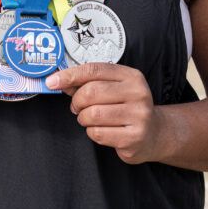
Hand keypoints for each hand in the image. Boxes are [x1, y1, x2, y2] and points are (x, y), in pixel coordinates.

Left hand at [46, 63, 163, 163]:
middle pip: (91, 92)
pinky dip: (92, 132)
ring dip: (83, 118)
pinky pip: (98, 133)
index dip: (69, 75)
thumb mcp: (113, 88)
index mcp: (132, 76)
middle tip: (78, 107)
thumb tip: (59, 80)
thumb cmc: (127, 107)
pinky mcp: (134, 138)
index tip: (52, 82)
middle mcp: (138, 94)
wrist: (155, 133)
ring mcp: (139, 117)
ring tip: (90, 119)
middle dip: (77, 102)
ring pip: (92, 114)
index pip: (94, 70)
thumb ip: (88, 82)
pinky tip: (101, 130)